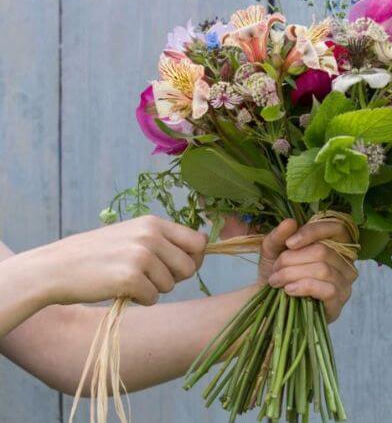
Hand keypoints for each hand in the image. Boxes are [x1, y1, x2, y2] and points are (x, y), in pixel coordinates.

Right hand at [24, 215, 206, 306]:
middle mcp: (150, 235)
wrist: (56, 268)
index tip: (177, 267)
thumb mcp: (132, 235)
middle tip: (148, 277)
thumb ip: (164, 239)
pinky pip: (153, 298)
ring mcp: (140, 256)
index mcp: (153, 223)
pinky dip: (140, 300)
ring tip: (128, 280)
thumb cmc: (97, 255)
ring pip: (170, 285)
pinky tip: (121, 290)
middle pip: (189, 267)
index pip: (198, 242)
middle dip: (174, 278)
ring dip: (153, 289)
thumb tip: (204, 244)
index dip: (193, 259)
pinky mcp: (130, 278)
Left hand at [257, 219, 356, 322]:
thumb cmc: (278, 273)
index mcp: (334, 244)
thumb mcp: (273, 250)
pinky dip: (304, 287)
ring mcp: (344, 284)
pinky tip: (289, 290)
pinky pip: (327, 290)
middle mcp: (345, 262)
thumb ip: (279, 236)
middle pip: (323, 251)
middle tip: (275, 268)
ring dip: (293, 274)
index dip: (313, 232)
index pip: (337, 228)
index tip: (289, 243)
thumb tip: (290, 222)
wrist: (270, 303)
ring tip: (276, 280)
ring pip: (323, 270)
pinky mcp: (338, 304)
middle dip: (292, 259)